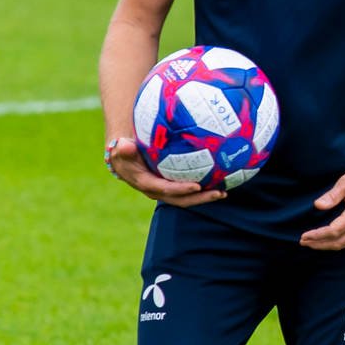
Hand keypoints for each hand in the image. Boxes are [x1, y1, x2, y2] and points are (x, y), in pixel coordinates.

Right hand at [106, 137, 225, 207]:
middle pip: (181, 200)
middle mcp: (157, 191)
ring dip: (205, 197)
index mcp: (146, 183)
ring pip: (186, 198)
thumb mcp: (121, 148)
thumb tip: (125, 145)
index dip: (181, 190)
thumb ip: (123, 148)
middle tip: (219, 193)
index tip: (197, 186)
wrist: (123, 157)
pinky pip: (188, 192)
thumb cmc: (124, 149)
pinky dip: (202, 190)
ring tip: (223, 192)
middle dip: (200, 198)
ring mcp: (165, 191)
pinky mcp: (171, 187)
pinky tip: (219, 183)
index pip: (166, 189)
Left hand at [301, 153, 344, 249]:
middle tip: (304, 242)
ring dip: (329, 245)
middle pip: (340, 242)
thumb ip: (333, 195)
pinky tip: (330, 239)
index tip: (304, 236)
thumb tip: (318, 206)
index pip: (335, 231)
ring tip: (313, 243)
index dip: (318, 235)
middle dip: (320, 244)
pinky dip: (340, 242)